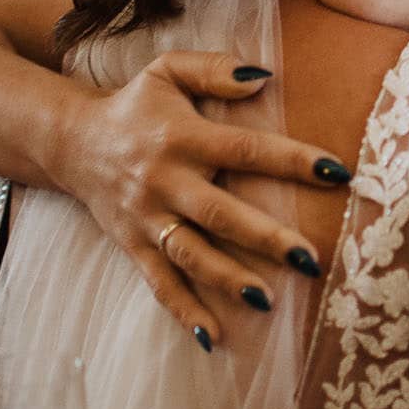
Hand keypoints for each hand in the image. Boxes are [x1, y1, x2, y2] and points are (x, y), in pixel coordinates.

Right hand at [50, 50, 350, 346]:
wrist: (71, 141)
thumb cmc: (135, 104)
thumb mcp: (168, 70)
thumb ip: (214, 70)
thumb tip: (263, 78)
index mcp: (183, 137)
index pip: (247, 149)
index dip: (292, 160)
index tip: (337, 171)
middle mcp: (165, 181)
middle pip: (220, 213)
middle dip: (266, 237)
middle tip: (311, 258)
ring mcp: (148, 219)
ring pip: (191, 255)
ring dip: (229, 280)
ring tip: (269, 300)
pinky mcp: (133, 245)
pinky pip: (160, 283)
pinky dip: (184, 311)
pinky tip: (213, 337)